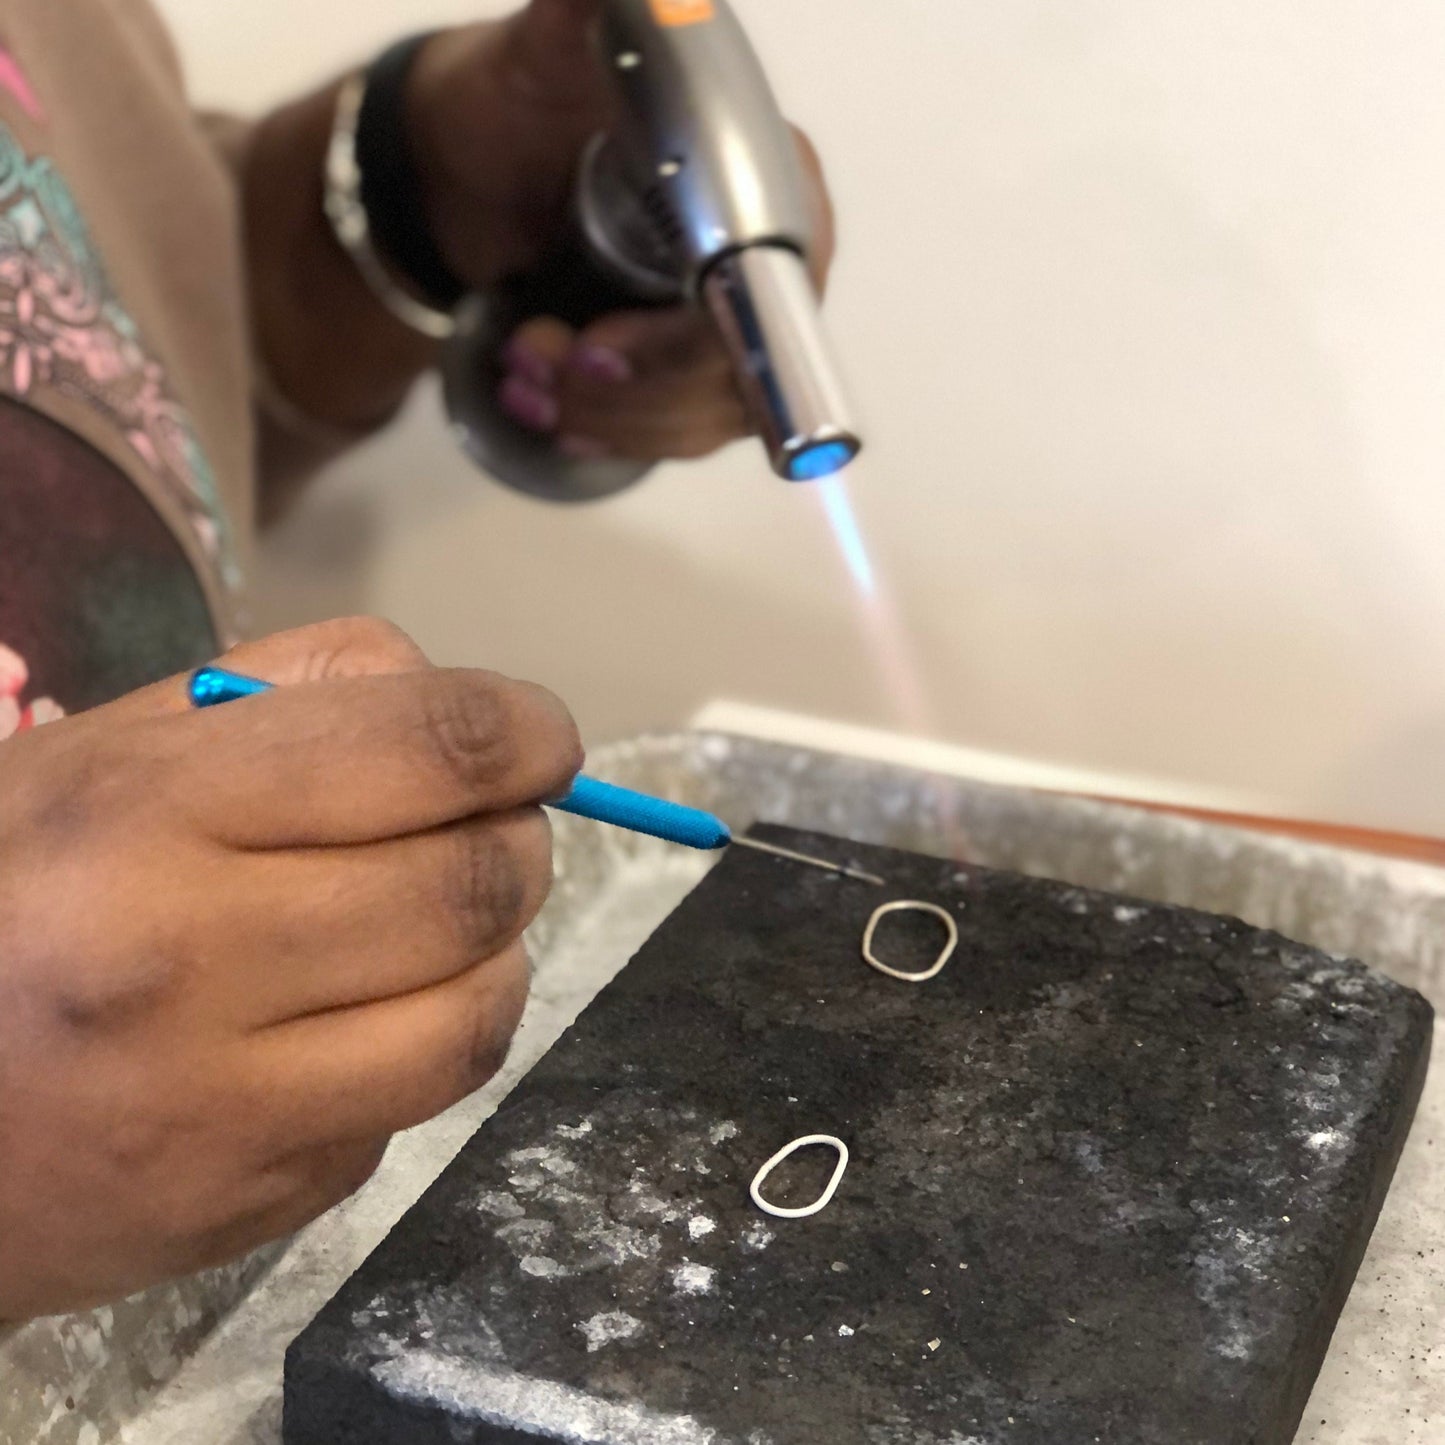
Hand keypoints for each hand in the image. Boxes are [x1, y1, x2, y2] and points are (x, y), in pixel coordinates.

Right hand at [0, 619, 580, 1320]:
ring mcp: (225, 1103)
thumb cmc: (16, 892)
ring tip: (442, 924)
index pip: (429, 748)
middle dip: (517, 841)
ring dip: (496, 951)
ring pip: (480, 1011)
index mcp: (149, 812)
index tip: (543, 741)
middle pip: (474, 883)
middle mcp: (185, 960)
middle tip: (491, 829)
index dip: (525, 733)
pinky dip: (425, 1042)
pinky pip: (416, 1103)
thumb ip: (303, 691)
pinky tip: (357, 1018)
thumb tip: (481, 719)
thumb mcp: (118, 747)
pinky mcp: (259, 1201)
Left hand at [409, 0, 836, 463]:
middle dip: (631, 387)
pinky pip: (676, 435)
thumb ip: (587, 15)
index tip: (600, 344)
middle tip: (537, 356)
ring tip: (522, 373)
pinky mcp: (691, 372)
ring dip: (608, 416)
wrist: (461, 176)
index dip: (688, 338)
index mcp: (762, 176)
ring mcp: (730, 320)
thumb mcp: (541, 51)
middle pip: (741, 370)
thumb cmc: (507, 107)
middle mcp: (763, 254)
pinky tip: (552, 412)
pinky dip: (608, 434)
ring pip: (706, 417)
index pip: (765, 288)